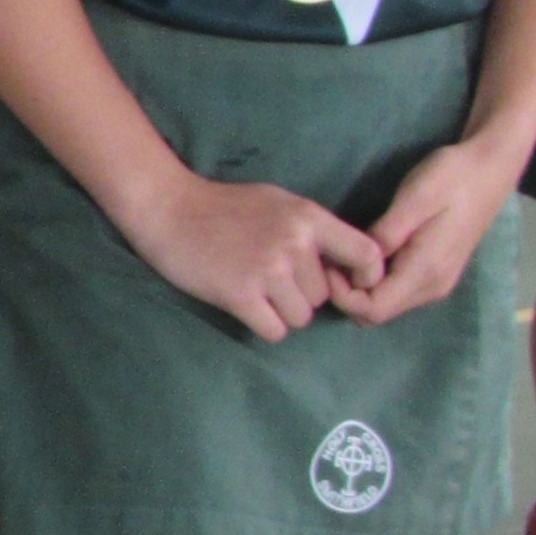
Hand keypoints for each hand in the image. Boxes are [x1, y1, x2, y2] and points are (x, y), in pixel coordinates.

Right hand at [125, 169, 381, 341]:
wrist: (169, 209)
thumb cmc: (223, 206)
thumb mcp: (279, 203)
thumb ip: (312, 229)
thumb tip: (344, 263)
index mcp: (308, 218)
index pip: (367, 254)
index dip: (364, 276)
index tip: (346, 284)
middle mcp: (294, 244)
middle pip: (323, 297)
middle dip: (301, 296)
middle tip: (270, 280)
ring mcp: (267, 270)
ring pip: (301, 318)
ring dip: (281, 313)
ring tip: (256, 291)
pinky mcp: (240, 295)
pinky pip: (274, 331)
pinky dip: (263, 325)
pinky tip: (245, 305)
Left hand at [344, 136, 516, 324]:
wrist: (490, 169)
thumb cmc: (451, 178)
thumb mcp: (414, 198)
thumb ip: (386, 234)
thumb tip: (359, 263)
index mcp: (425, 271)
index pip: (373, 310)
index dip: (343, 295)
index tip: (329, 263)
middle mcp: (432, 287)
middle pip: (377, 314)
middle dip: (347, 295)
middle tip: (331, 259)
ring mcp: (436, 283)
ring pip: (385, 305)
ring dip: (360, 289)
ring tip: (344, 255)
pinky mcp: (436, 274)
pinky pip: (397, 292)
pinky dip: (375, 282)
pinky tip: (365, 255)